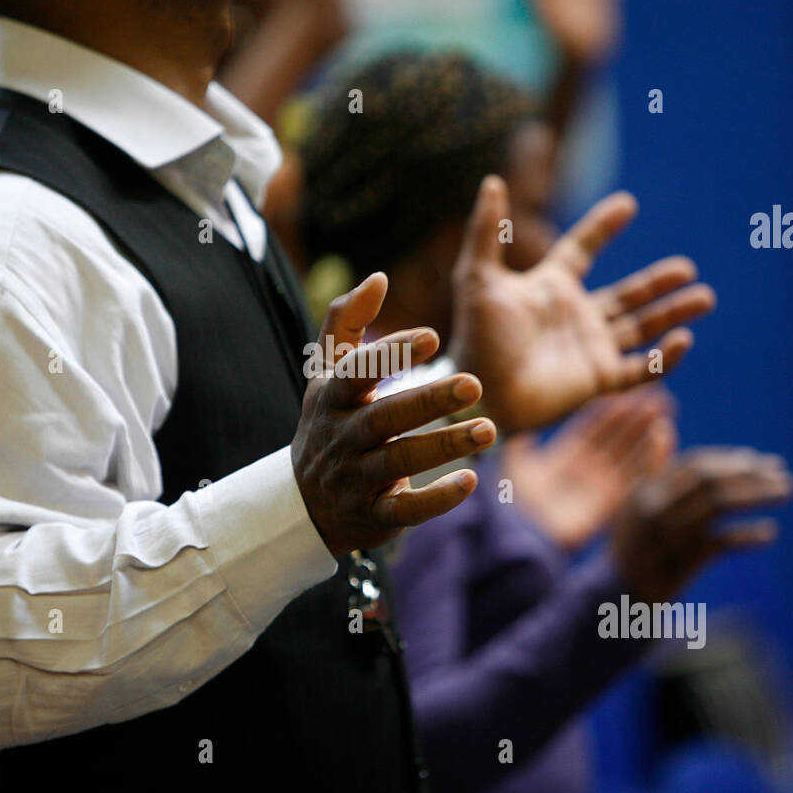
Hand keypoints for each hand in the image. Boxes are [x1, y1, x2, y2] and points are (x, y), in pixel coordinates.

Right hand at [292, 273, 497, 554]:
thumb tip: (378, 276)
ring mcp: (356, 479)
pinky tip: (471, 482)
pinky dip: (436, 499)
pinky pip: (405, 510)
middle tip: (474, 382)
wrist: (303, 505)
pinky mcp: (374, 516)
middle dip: (428, 401)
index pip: (358, 372)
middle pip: (384, 417)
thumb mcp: (326, 374)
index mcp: (333, 397)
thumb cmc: (328, 424)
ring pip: (399, 462)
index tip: (434, 336)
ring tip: (489, 429)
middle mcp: (342, 437)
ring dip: (444, 445)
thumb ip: (347, 322)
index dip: (391, 354)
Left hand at [449, 175, 714, 432]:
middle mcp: (574, 317)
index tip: (627, 205)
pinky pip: (639, 369)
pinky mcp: (597, 380)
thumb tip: (491, 181)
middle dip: (658, 282)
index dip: (603, 227)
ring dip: (673, 314)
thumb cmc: (476, 336)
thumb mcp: (477, 277)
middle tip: (688, 269)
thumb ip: (486, 231)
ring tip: (705, 298)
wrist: (479, 391)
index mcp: (550, 288)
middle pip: (627, 294)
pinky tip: (683, 340)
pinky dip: (664, 358)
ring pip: (641, 328)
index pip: (582, 249)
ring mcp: (588, 348)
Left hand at [504, 387, 675, 550]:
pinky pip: (635, 478)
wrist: (517, 534)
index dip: (610, 410)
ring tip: (665, 411)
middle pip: (615, 439)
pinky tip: (663, 437)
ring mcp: (597, 488)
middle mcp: (583, 473)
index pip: (591, 428)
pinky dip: (651, 459)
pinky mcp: (609, 504)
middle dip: (635, 417)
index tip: (627, 391)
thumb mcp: (512, 464)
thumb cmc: (509, 501)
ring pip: (629, 456)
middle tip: (657, 395)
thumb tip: (521, 428)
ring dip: (647, 434)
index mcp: (560, 460)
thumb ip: (520, 444)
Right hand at [611, 447, 792, 602]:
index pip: (694, 464)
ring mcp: (669, 534)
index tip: (759, 461)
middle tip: (782, 474)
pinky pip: (723, 543)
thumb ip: (650, 466)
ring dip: (758, 495)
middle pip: (710, 480)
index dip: (730, 460)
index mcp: (645, 488)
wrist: (618, 595)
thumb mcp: (631, 501)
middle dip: (750, 474)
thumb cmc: (631, 543)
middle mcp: (656, 507)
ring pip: (720, 505)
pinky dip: (749, 536)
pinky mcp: (682, 562)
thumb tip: (664, 426)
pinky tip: (769, 533)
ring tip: (786, 493)